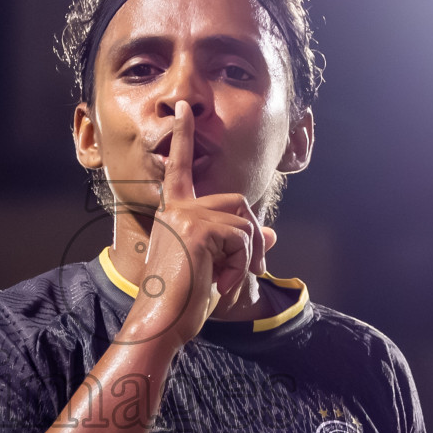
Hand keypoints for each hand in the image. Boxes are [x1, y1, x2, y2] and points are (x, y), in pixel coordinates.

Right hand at [119, 100, 277, 350]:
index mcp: (174, 213)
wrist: (161, 322)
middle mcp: (177, 209)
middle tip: (254, 270)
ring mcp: (186, 216)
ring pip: (244, 223)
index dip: (183, 137)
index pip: (179, 168)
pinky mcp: (198, 229)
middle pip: (237, 201)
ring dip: (248, 257)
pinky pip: (242, 239)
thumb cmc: (182, 302)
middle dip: (254, 236)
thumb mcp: (216, 269)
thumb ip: (239, 246)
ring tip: (228, 281)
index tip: (183, 109)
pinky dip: (241, 265)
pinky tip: (222, 283)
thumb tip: (272, 234)